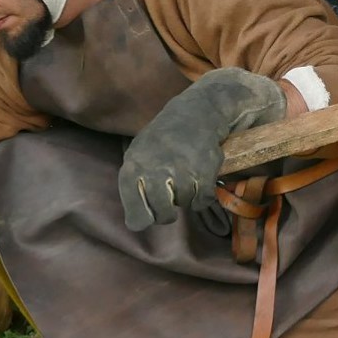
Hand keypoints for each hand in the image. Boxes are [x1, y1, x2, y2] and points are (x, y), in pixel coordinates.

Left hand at [118, 68, 287, 229]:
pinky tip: (199, 179)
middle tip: (169, 206)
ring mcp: (180, 172)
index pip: (136, 217)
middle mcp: (154, 172)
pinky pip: (203, 200)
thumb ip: (134, 186)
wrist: (195, 113)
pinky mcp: (204, 171)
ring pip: (185, 205)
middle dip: (167, 214)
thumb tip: (136, 223)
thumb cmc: (162, 140)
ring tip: (183, 176)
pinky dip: (203, 195)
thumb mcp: (138, 156)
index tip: (148, 211)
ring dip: (186, 197)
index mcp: (133, 169)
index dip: (143, 218)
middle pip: (162, 216)